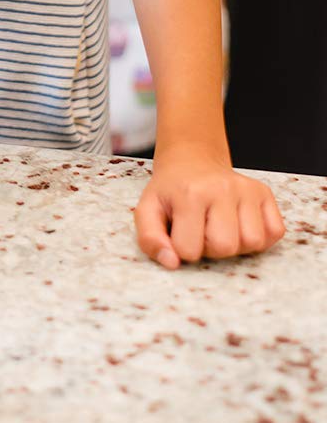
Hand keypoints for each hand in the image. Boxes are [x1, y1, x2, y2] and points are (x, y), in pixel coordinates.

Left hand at [134, 147, 284, 269]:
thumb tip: (171, 262)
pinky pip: (275, 232)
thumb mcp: (148, 210)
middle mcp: (222, 188)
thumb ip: (150, 239)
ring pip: (253, 242)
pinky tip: (240, 224)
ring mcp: (246, 189)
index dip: (183, 248)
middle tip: (202, 230)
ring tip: (220, 227)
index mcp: (189, 194)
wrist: (192, 161)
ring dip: (236, 244)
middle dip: (211, 248)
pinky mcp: (264, 192)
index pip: (190, 250)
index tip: (181, 232)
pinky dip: (259, 237)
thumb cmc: (171, 190)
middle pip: (226, 247)